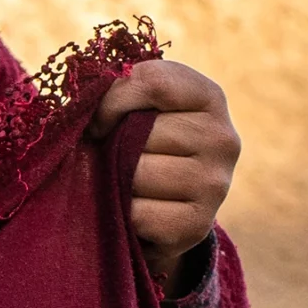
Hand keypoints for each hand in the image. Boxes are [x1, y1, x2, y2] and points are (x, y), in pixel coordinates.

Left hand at [89, 59, 239, 285]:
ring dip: (117, 181)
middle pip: (143, 133)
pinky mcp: (198, 225)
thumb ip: (119, 93)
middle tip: (116, 157)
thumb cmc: (142, 144)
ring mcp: (216, 184)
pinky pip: (139, 213)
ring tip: (126, 183)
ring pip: (138, 174)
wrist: (167, 207)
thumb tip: (84, 100)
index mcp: (209, 97)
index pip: (154, 82)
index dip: (113, 100)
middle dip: (115, 146)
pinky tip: (133, 210)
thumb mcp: (140, 107)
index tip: (99, 121)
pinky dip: (124, 214)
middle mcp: (223, 139)